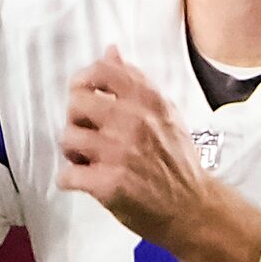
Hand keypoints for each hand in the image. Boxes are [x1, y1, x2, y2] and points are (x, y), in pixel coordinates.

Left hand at [57, 48, 216, 246]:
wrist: (194, 210)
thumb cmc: (176, 160)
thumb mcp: (164, 113)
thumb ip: (135, 81)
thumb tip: (110, 51)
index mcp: (147, 101)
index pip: (99, 71)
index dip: (83, 81)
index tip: (83, 94)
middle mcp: (132, 123)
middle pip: (75, 103)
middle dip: (76, 119)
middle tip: (88, 133)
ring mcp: (119, 153)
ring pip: (67, 138)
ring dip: (72, 152)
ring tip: (88, 160)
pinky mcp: (109, 184)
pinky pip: (67, 175)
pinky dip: (70, 181)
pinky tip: (84, 181)